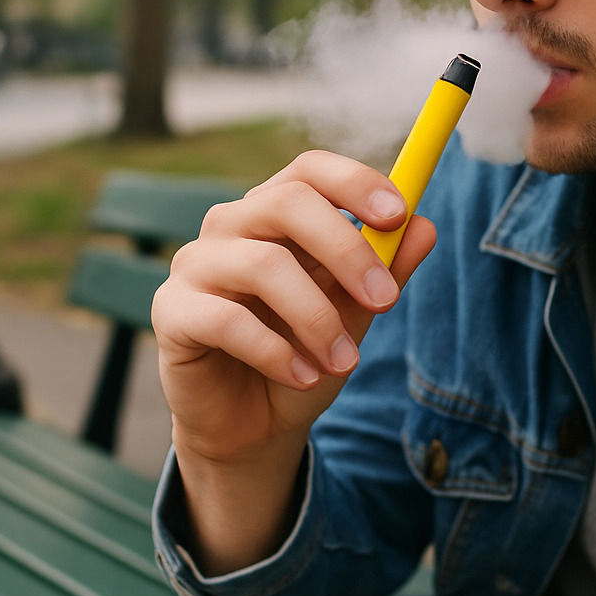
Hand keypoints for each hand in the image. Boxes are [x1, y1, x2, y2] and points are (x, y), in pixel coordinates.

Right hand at [150, 151, 435, 572]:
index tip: (398, 214)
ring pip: (262, 264)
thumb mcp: (355, 314)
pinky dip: (275, 351)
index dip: (353, 182)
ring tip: (345, 363)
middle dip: (346, 249)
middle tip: (386, 300)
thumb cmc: (304, 355)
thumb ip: (386, 271)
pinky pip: (226, 319)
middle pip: (286, 202)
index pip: (309, 170)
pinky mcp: (171, 312)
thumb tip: (425, 227)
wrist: (253, 426)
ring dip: (316, 317)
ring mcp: (195, 265)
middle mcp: (230, 226)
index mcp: (275, 212)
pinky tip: (303, 376)